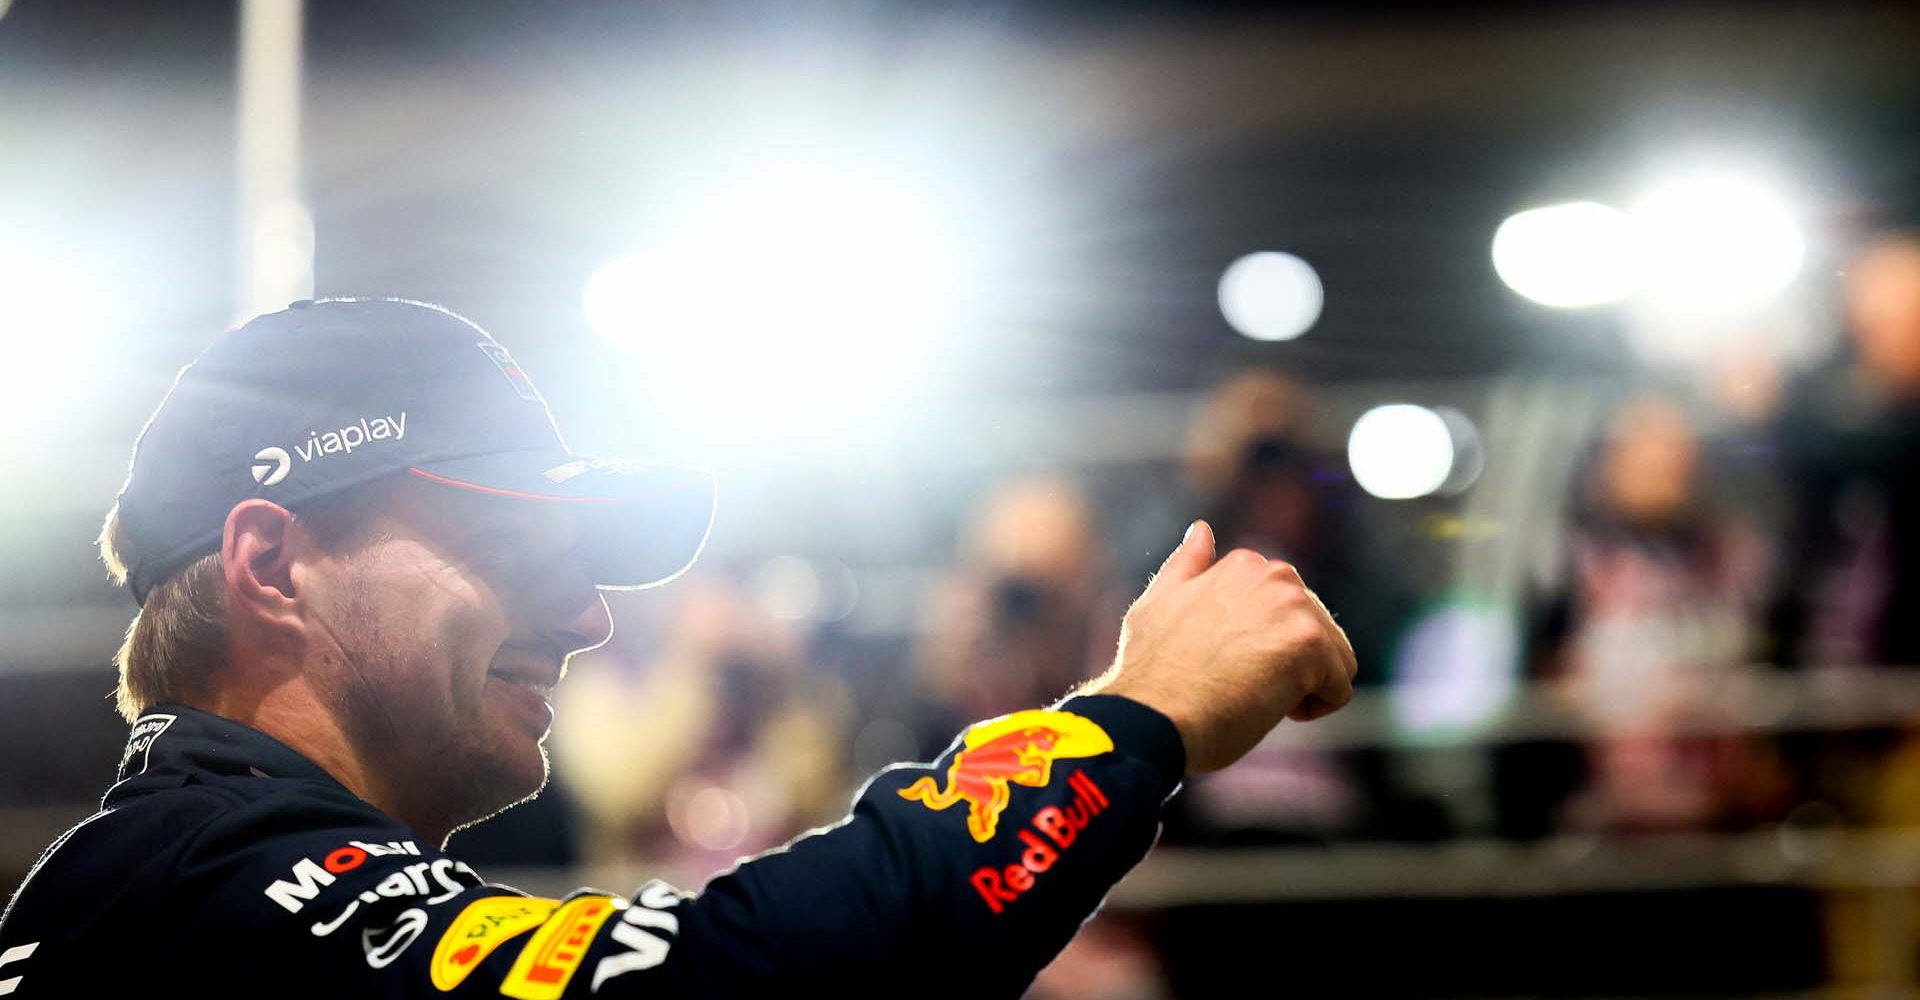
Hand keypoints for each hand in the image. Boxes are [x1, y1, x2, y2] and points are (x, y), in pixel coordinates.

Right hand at [1074, 519, 1356, 773]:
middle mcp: (1273, 575)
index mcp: (1244, 565)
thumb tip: (1201, 529)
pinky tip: (1269, 708)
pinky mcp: (1309, 643)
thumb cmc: (1151, 674)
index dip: (1262, 649)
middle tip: (1237, 685)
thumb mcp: (1159, 603)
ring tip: (1253, 696)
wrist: (1153, 717)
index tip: (1227, 666)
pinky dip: (1314, 709)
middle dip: (1289, 667)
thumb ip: (1187, 565)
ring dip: (1302, 688)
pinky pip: (1339, 689)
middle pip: (1317, 634)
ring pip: (1334, 661)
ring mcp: (1293, 606)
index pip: (1289, 613)